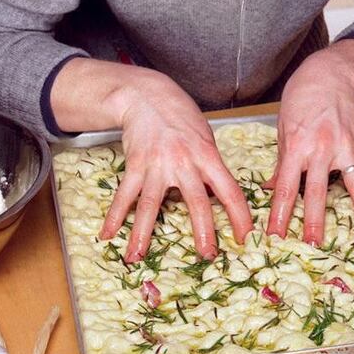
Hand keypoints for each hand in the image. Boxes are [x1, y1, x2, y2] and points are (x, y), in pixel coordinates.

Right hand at [98, 68, 252, 261]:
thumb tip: (217, 197)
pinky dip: (115, 216)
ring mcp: (157, 164)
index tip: (245, 237)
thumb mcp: (205, 138)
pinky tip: (108, 234)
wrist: (148, 96)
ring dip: (143, 233)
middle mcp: (184, 161)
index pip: (229, 189)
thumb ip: (211, 166)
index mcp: (207, 154)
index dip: (239, 214)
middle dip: (202, 230)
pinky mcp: (135, 164)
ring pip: (152, 204)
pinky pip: (125, 195)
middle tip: (207, 255)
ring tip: (138, 257)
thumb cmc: (181, 117)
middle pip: (196, 200)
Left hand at [265, 40, 353, 245]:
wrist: (328, 75)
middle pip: (318, 191)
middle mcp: (321, 148)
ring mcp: (345, 146)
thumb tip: (271, 189)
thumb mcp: (283, 129)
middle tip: (314, 245)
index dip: (281, 213)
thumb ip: (281, 162)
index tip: (275, 235)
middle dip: (315, 220)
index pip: (287, 187)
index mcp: (297, 146)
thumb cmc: (300, 100)